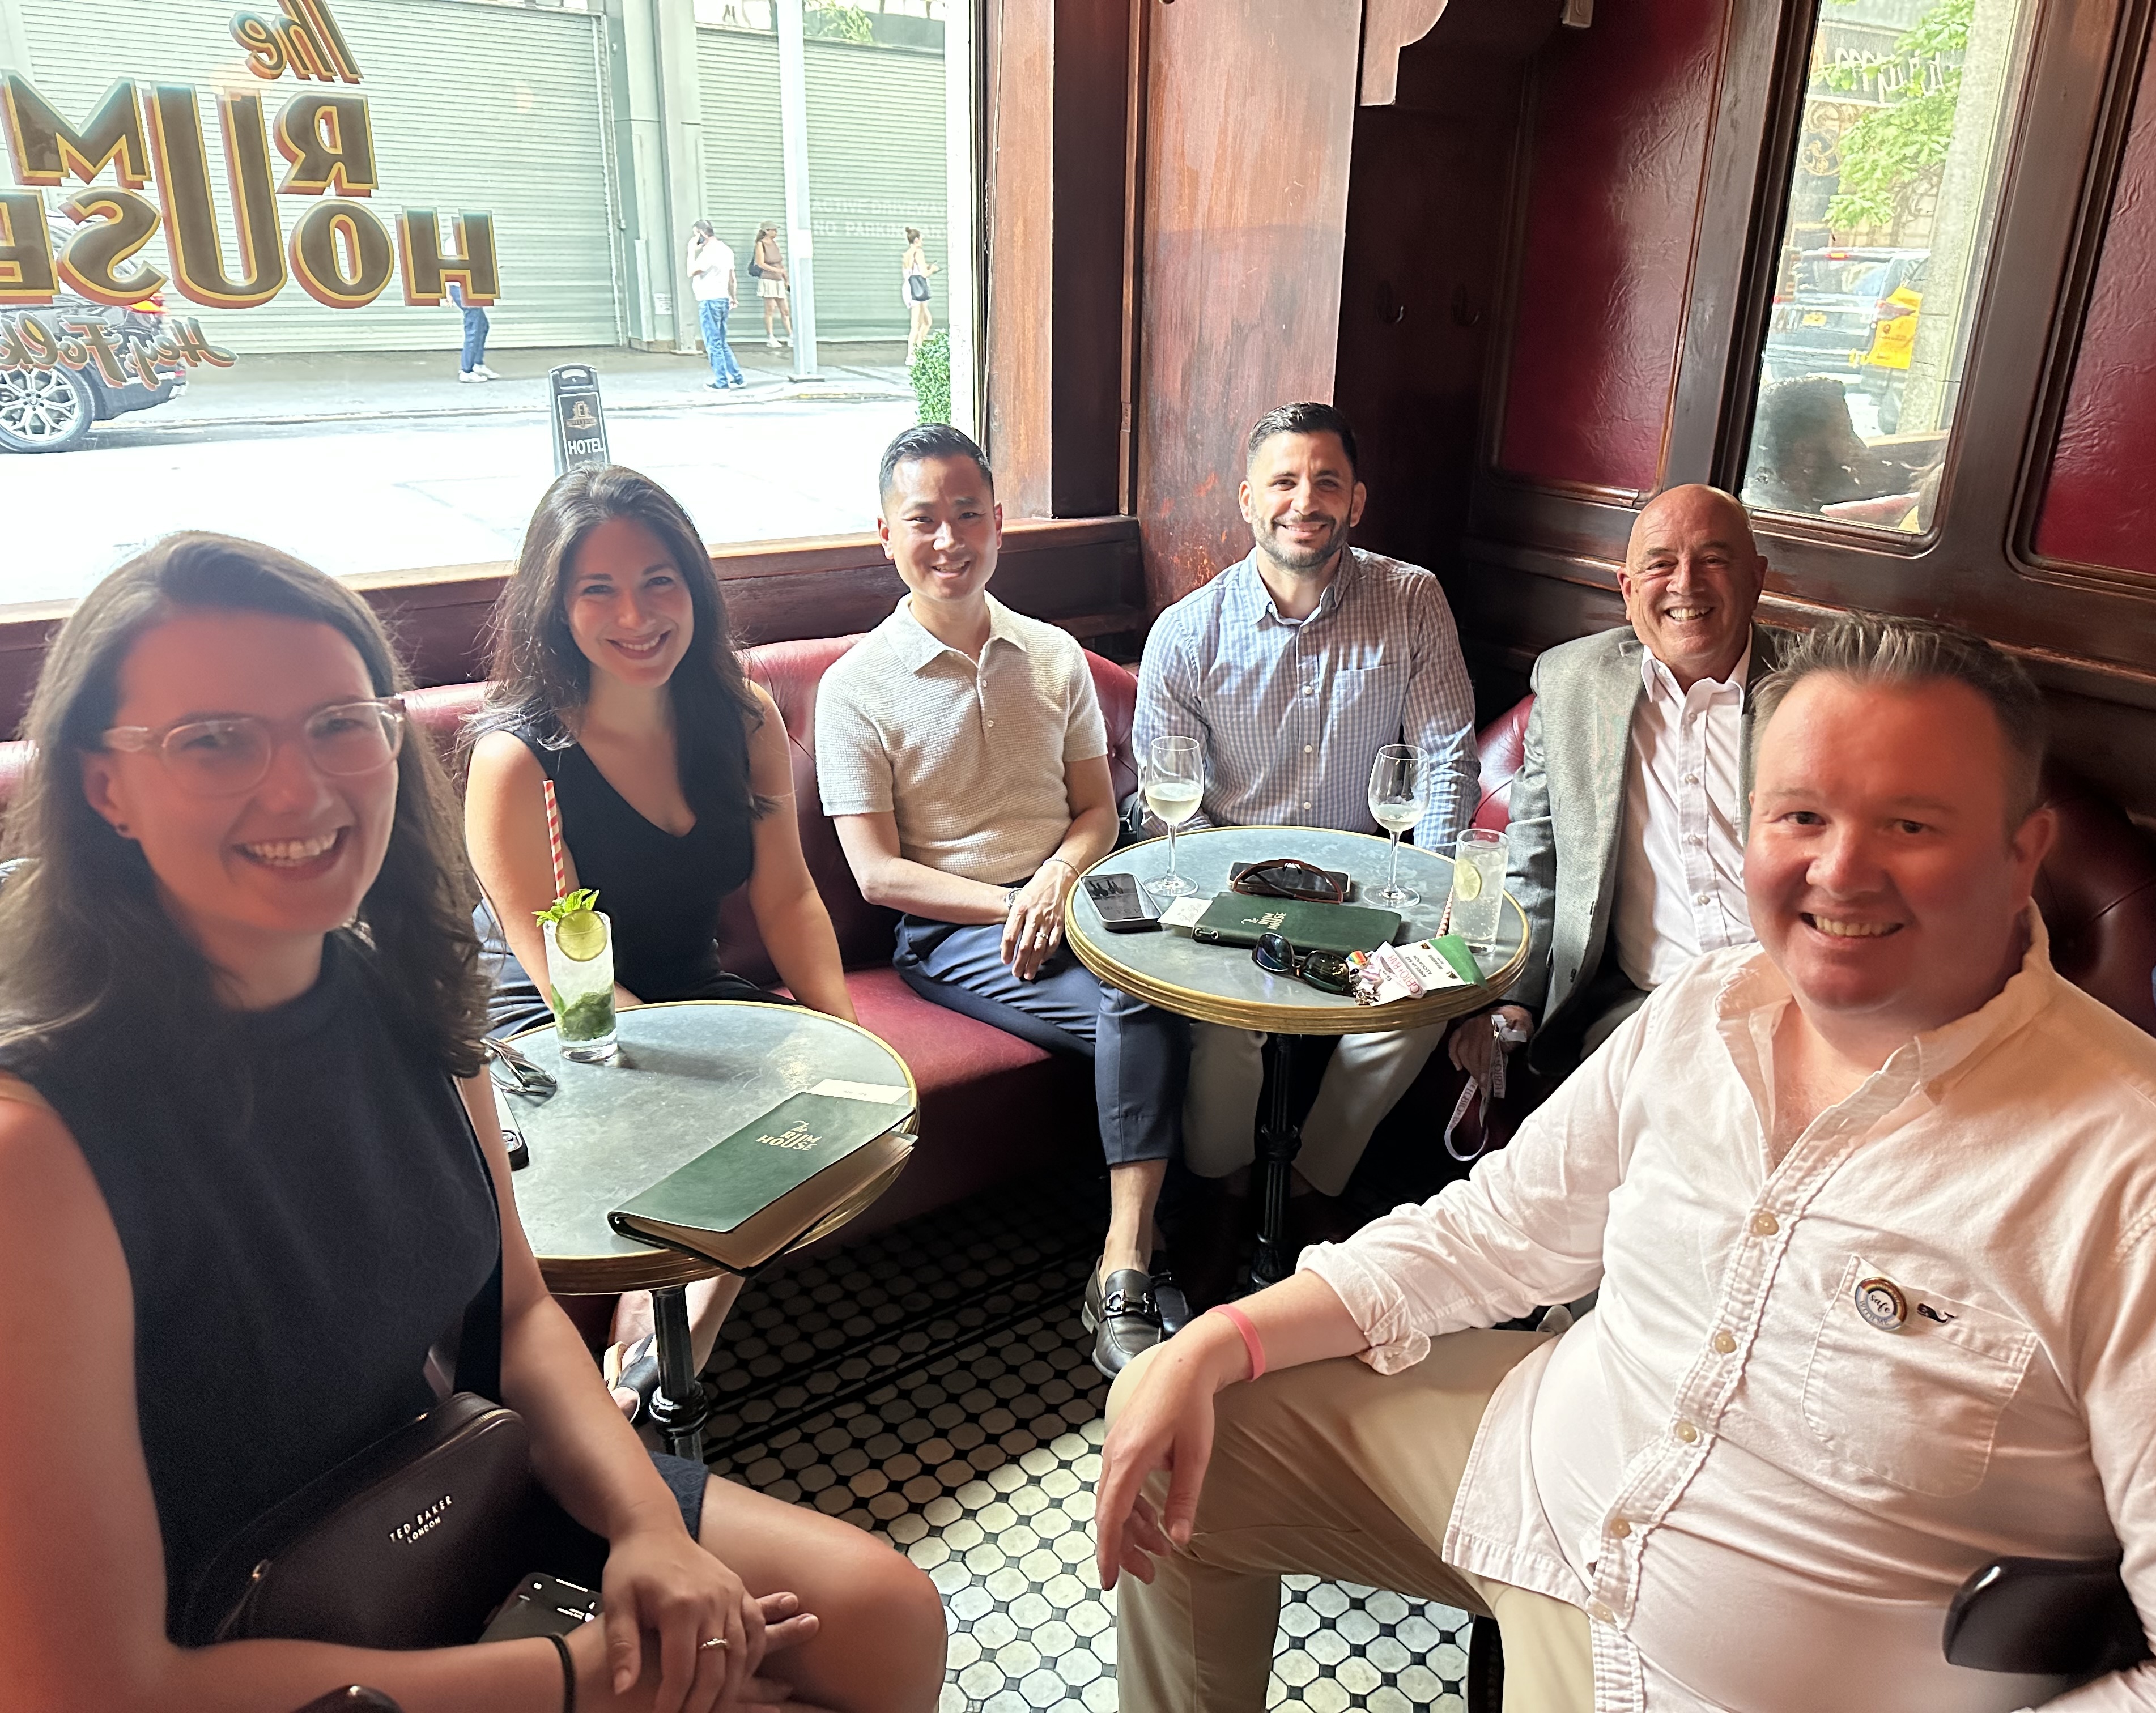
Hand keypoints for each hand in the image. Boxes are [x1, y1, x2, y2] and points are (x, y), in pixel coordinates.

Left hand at [593, 1522, 801, 1712]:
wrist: (653, 1527)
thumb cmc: (631, 1565)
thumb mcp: (615, 1602)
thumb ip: (621, 1645)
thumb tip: (621, 1688)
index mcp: (679, 1604)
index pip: (682, 1668)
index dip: (673, 1700)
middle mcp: (712, 1599)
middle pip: (717, 1667)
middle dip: (705, 1703)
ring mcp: (731, 1594)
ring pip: (743, 1653)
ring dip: (732, 1687)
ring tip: (717, 1709)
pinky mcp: (739, 1590)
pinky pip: (755, 1630)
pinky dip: (753, 1658)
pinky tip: (741, 1677)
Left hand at [1000, 861, 1073, 979]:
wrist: (1057, 877)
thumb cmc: (1035, 888)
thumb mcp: (1019, 898)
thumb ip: (1013, 918)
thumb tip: (1006, 941)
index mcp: (1020, 909)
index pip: (1010, 935)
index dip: (1006, 951)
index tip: (1005, 961)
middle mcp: (1034, 916)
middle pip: (1024, 945)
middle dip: (1019, 962)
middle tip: (1016, 974)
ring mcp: (1048, 920)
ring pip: (1039, 948)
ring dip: (1033, 963)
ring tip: (1029, 974)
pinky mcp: (1060, 923)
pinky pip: (1053, 942)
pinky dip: (1047, 954)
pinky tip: (1042, 960)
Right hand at [1092, 1322, 1247, 1591]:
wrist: (1184, 1365)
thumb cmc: (1191, 1406)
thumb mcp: (1195, 1456)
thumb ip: (1183, 1499)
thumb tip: (1178, 1540)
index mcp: (1129, 1459)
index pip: (1111, 1517)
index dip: (1109, 1552)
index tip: (1108, 1582)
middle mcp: (1114, 1455)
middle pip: (1109, 1515)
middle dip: (1125, 1549)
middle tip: (1149, 1574)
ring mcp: (1115, 1449)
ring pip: (1114, 1502)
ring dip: (1133, 1529)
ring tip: (1161, 1550)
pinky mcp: (1122, 1446)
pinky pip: (1120, 1486)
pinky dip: (1134, 1508)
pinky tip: (1154, 1521)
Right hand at [1447, 1005, 1531, 1082]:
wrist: (1511, 1010)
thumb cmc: (1518, 1021)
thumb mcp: (1523, 1027)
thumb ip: (1516, 1036)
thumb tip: (1503, 1048)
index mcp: (1492, 1025)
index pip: (1486, 1050)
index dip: (1485, 1068)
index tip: (1486, 1083)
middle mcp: (1477, 1025)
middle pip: (1473, 1053)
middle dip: (1477, 1073)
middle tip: (1483, 1088)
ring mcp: (1468, 1027)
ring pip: (1463, 1051)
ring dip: (1469, 1067)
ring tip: (1476, 1080)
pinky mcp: (1463, 1028)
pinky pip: (1453, 1042)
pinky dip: (1453, 1055)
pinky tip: (1458, 1067)